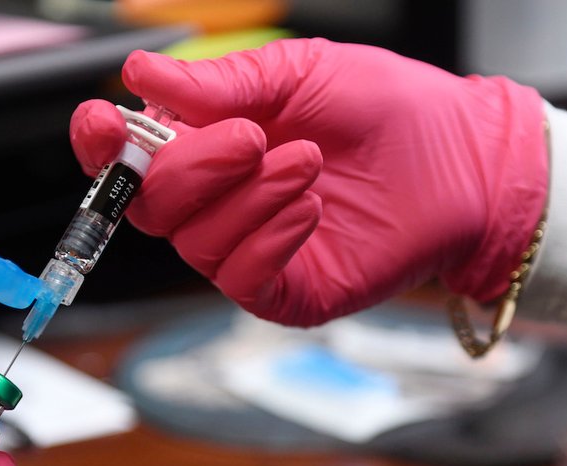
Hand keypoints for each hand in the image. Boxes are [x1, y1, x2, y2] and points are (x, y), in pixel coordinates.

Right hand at [70, 39, 548, 325]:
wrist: (463, 160)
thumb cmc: (387, 110)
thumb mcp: (300, 72)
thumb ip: (219, 82)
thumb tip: (141, 74)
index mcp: (208, 144)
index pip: (129, 158)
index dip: (103, 145)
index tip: (105, 121)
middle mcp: (218, 202)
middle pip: (150, 207)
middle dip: (189, 169)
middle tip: (251, 136)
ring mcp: (248, 250)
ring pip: (194, 242)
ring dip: (245, 198)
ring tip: (306, 162)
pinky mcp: (284, 292)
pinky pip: (241, 278)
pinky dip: (268, 237)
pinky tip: (309, 208)